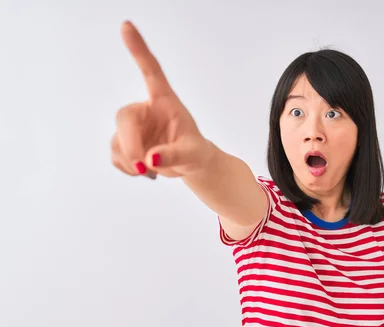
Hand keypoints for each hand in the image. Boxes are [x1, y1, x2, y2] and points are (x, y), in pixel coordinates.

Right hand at [111, 21, 208, 178]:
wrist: (190, 165)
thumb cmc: (195, 151)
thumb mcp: (193, 154)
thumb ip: (175, 155)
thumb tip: (151, 159)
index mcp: (164, 101)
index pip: (151, 71)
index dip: (138, 49)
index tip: (126, 25)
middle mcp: (145, 110)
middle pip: (124, 119)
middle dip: (130, 145)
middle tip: (141, 166)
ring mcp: (133, 127)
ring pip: (117, 142)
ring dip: (130, 161)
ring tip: (151, 172)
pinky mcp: (125, 143)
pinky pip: (116, 156)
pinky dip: (127, 168)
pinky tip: (145, 172)